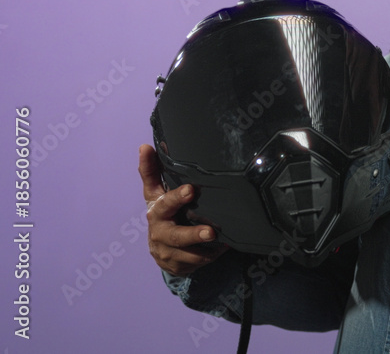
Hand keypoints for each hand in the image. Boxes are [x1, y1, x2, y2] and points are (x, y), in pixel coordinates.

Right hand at [139, 144, 228, 275]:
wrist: (161, 246)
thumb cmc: (164, 211)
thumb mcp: (157, 192)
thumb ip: (152, 171)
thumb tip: (145, 146)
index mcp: (156, 210)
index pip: (163, 201)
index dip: (176, 197)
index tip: (191, 189)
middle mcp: (159, 232)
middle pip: (176, 236)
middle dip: (193, 234)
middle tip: (211, 232)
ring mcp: (166, 252)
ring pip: (190, 254)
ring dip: (207, 249)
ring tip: (222, 242)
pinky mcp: (176, 265)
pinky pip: (197, 263)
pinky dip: (211, 256)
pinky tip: (221, 249)